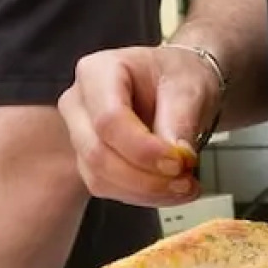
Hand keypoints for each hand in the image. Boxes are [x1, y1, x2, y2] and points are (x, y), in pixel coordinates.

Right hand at [59, 45, 222, 206]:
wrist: (176, 87)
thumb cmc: (177, 77)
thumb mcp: (188, 87)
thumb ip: (180, 121)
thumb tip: (176, 158)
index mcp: (97, 71)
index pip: (109, 120)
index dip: (143, 150)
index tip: (180, 162)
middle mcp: (78, 104)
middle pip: (98, 154)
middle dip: (145, 178)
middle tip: (186, 180)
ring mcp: (80, 136)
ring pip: (101, 178)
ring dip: (147, 192)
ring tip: (186, 186)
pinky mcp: (90, 163)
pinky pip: (110, 189)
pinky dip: (144, 196)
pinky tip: (171, 190)